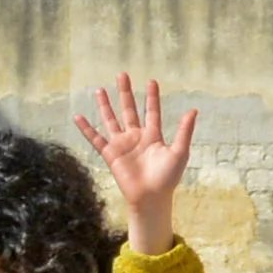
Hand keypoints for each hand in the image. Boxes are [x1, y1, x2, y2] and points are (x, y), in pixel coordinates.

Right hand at [75, 75, 198, 253]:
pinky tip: (78, 117)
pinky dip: (86, 128)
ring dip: (105, 105)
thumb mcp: (180, 152)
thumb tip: (194, 110)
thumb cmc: (168, 178)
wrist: (151, 197)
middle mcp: (136, 137)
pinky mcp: (110, 154)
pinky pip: (96, 138)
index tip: (151, 81)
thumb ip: (184, 131)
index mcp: (153, 136)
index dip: (152, 97)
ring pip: (111, 120)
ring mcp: (122, 145)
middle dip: (125, 92)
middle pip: (129, 110)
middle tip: (122, 74)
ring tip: (100, 89)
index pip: (152, 111)